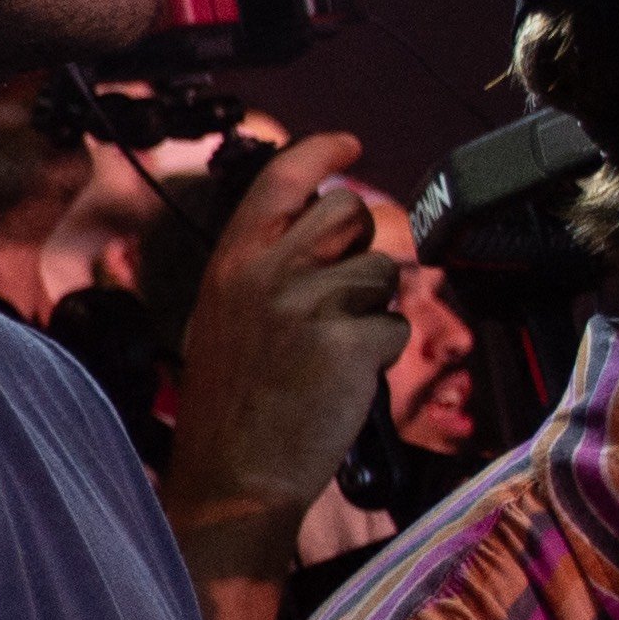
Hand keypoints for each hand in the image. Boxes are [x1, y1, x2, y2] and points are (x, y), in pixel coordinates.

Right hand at [163, 132, 407, 565]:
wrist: (235, 476)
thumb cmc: (232, 402)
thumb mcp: (224, 317)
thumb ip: (265, 266)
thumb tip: (323, 229)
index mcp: (232, 264)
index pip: (282, 180)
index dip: (322, 155)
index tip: (349, 144)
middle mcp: (267, 273)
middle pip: (348, 213)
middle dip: (361, 244)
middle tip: (343, 289)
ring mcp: (308, 307)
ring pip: (381, 271)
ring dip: (373, 306)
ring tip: (334, 347)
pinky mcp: (348, 344)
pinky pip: (394, 326)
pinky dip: (381, 354)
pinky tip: (345, 380)